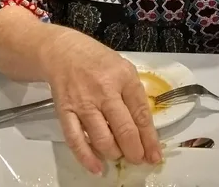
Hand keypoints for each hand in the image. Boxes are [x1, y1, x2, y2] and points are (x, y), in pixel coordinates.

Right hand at [41, 29, 160, 174]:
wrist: (64, 51)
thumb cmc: (98, 60)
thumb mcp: (123, 68)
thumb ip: (133, 95)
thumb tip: (143, 129)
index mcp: (123, 77)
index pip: (141, 114)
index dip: (150, 139)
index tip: (155, 155)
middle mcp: (104, 90)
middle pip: (124, 130)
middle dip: (134, 152)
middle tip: (138, 159)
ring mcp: (83, 102)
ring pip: (102, 139)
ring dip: (114, 154)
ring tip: (118, 155)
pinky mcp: (65, 111)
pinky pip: (76, 140)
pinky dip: (87, 158)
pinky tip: (97, 168)